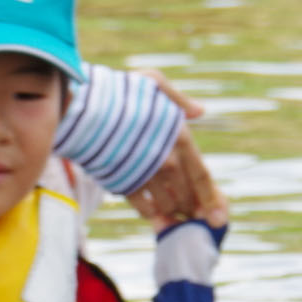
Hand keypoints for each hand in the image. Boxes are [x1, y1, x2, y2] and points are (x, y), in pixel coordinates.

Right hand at [120, 70, 225, 228]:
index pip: (202, 175)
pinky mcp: (123, 183)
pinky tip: (153, 213)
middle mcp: (165, 161)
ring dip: (172, 210)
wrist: (82, 110)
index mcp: (179, 138)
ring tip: (174, 213)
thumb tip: (199, 111)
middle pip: (186, 195)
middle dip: (193, 208)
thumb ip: (178, 100)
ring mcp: (144, 175)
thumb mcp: (153, 83)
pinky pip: (142, 208)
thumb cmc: (118, 92)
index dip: (213, 199)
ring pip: (166, 204)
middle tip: (194, 215)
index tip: (219, 219)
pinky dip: (150, 213)